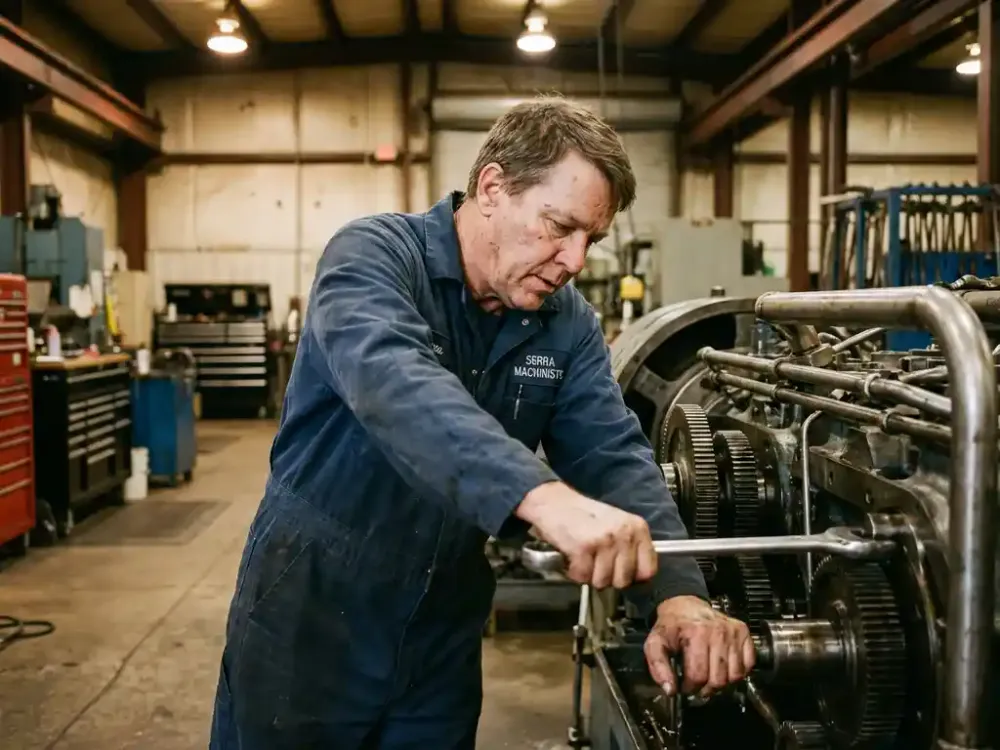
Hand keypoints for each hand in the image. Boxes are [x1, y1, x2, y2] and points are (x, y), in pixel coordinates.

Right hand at [516, 481, 656, 587]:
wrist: (554, 502)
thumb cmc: (583, 515)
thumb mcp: (617, 525)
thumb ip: (631, 547)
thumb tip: (637, 578)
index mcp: (637, 528)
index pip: (648, 570)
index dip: (632, 577)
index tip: (619, 572)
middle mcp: (625, 533)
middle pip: (623, 581)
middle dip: (607, 578)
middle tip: (595, 563)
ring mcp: (605, 540)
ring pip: (602, 582)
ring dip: (589, 575)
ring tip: (583, 558)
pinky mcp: (584, 547)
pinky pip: (583, 577)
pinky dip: (574, 572)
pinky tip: (572, 557)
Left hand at [644, 595, 753, 697]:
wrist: (685, 605)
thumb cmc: (672, 626)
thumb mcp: (656, 643)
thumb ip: (657, 667)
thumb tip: (670, 690)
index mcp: (696, 633)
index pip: (698, 676)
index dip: (689, 688)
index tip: (684, 686)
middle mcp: (718, 632)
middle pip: (718, 680)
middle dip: (705, 689)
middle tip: (697, 685)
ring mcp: (733, 632)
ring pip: (735, 676)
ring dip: (722, 684)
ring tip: (709, 679)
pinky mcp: (743, 633)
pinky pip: (748, 665)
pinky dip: (737, 673)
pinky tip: (724, 669)